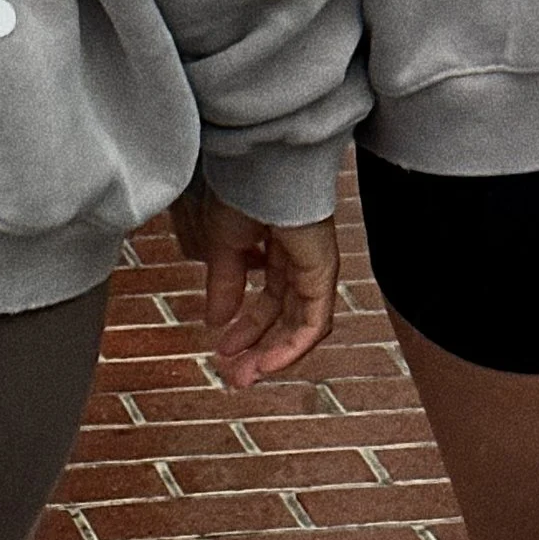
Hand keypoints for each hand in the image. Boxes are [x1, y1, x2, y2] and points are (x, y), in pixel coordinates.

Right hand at [171, 181, 337, 390]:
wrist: (260, 162)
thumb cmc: (241, 186)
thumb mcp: (222, 244)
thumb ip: (223, 283)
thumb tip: (215, 321)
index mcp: (275, 243)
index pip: (268, 297)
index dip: (246, 327)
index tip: (222, 349)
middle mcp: (298, 256)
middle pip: (284, 314)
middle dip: (257, 347)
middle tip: (234, 375)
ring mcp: (314, 263)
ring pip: (300, 323)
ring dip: (273, 354)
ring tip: (246, 376)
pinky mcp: (323, 270)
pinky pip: (314, 321)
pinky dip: (293, 347)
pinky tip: (268, 364)